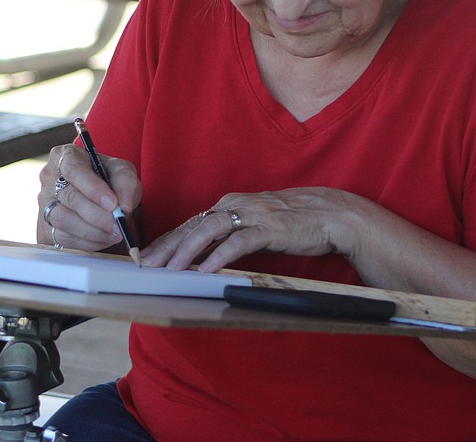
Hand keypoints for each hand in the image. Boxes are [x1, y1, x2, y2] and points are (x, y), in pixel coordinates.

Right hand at [36, 143, 140, 251]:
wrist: (102, 201)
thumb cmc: (109, 181)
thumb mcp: (122, 173)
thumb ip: (125, 183)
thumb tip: (123, 207)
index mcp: (65, 156)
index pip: (73, 168)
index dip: (92, 187)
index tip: (112, 204)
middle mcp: (49, 178)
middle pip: (69, 196)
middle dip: (97, 215)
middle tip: (118, 224)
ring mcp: (45, 203)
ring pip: (64, 219)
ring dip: (93, 231)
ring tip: (115, 233)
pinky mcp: (45, 227)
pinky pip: (63, 238)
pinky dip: (87, 242)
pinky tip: (103, 238)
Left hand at [141, 187, 356, 272]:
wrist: (329, 214)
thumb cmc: (291, 222)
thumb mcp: (254, 225)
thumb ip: (230, 235)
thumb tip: (203, 255)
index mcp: (229, 205)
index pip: (189, 223)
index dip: (166, 240)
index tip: (146, 256)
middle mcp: (235, 206)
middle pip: (193, 226)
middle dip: (167, 247)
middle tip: (146, 265)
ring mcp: (252, 215)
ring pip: (210, 229)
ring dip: (187, 250)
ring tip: (171, 269)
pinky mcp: (270, 228)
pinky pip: (240, 241)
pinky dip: (221, 255)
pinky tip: (208, 269)